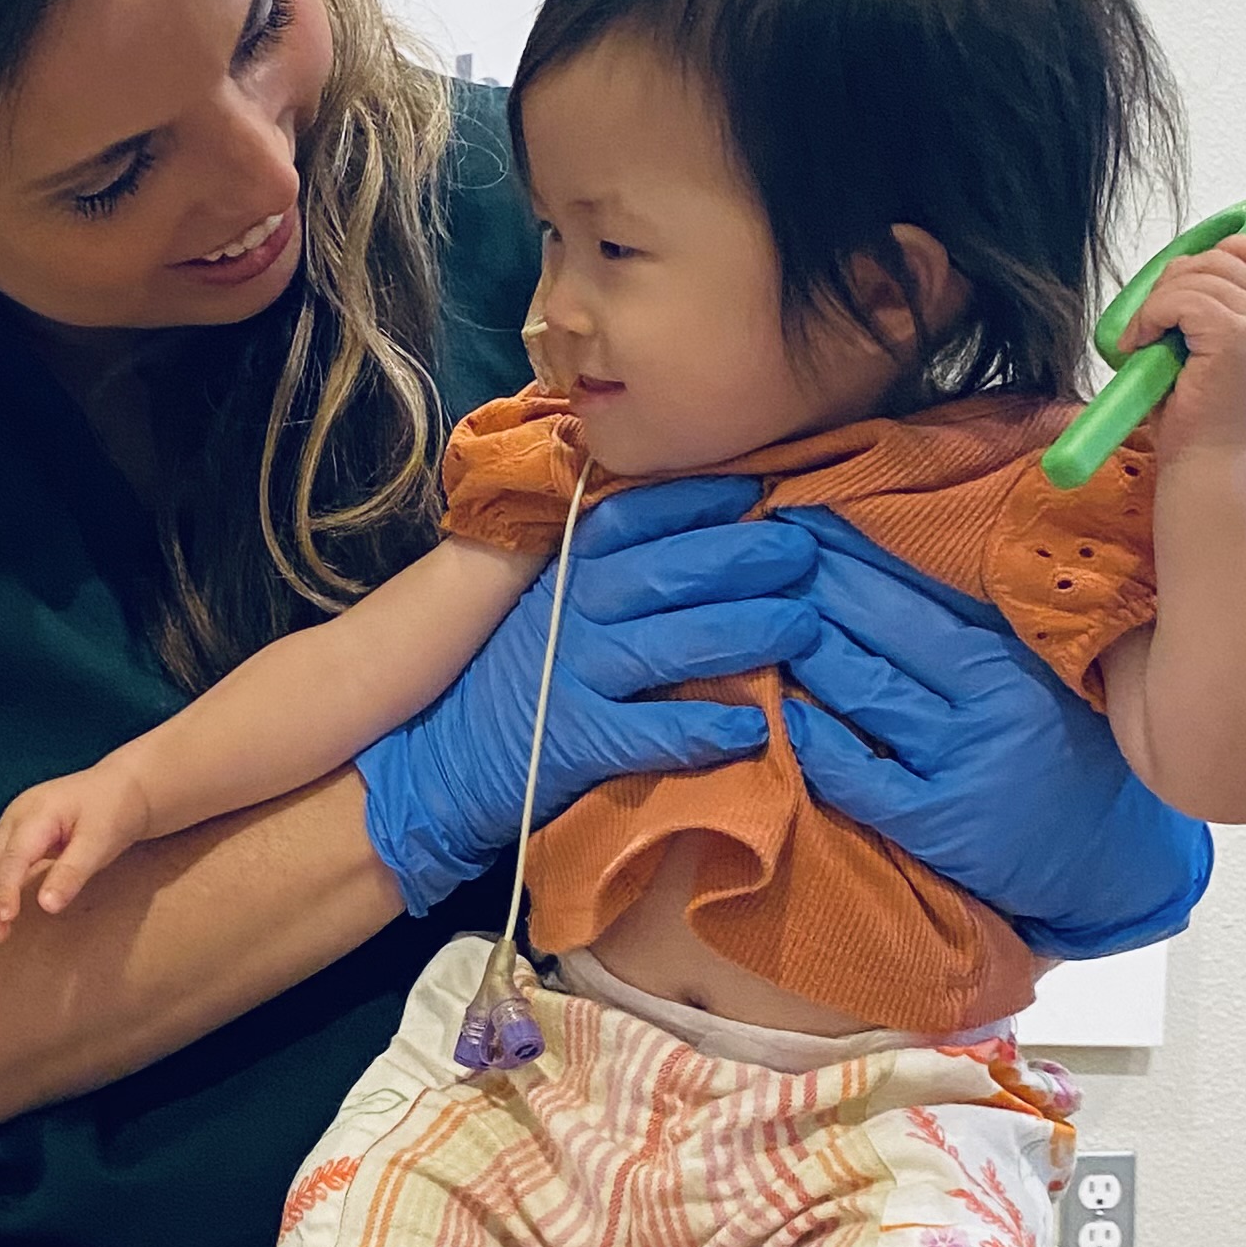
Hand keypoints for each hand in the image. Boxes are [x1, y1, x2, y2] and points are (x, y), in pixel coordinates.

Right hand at [0, 759, 153, 945]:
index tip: (5, 921)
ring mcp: (12, 823)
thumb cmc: (114, 812)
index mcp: (37, 813)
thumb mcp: (101, 841)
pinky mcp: (15, 834)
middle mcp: (16, 816)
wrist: (123, 786)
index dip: (5, 890)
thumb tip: (47, 906)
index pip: (13, 857)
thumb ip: (72, 872)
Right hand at [358, 476, 823, 914]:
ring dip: (741, 632)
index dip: (698, 499)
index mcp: (567, 569)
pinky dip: (700, 728)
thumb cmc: (516, 674)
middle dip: (740, 556)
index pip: (634, 516)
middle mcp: (568, 611)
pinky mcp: (573, 741)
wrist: (440, 761)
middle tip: (805, 549)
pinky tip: (753, 729)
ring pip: (667, 644)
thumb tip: (705, 523)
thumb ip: (611, 568)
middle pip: (664, 572)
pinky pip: (648, 731)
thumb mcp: (552, 603)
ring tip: (803, 626)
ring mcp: (569, 675)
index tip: (759, 485)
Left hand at [776, 508, 1211, 957]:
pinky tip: (782, 711)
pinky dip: (815, 740)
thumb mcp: (1041, 667)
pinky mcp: (939, 825)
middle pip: (882, 624)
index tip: (803, 505)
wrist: (1118, 858)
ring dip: (803, 646)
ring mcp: (964, 763)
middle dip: (814, 580)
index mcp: (1018, 650)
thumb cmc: (1069, 743)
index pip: (921, 578)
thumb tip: (896, 537)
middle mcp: (994, 700)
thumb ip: (980, 615)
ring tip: (757, 609)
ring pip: (863, 688)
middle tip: (761, 546)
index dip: (854, 541)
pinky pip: (859, 775)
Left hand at [1115, 233, 1245, 461]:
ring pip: (1192, 276)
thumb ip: (1205, 307)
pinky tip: (1140, 346)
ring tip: (1142, 342)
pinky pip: (1180, 300)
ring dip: (1152, 306)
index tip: (1176, 286)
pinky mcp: (1235, 336)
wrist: (1210, 461)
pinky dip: (1149, 318)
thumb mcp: (1203, 347)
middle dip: (1169, 283)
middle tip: (1149, 325)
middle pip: (1213, 258)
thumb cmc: (1199, 412)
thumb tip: (1178, 266)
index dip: (1212, 253)